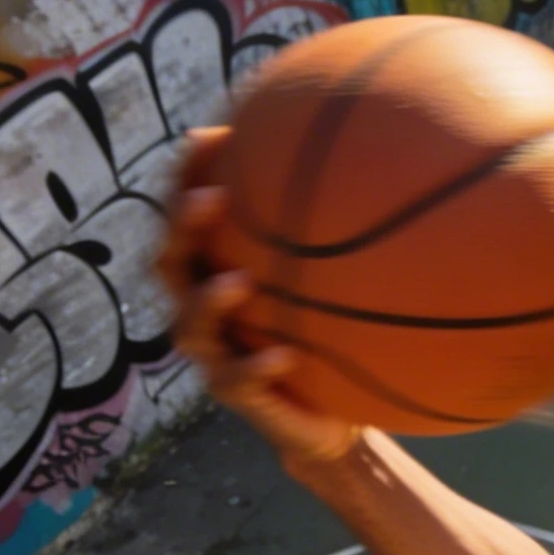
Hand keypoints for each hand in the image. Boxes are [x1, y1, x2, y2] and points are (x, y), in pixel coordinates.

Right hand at [159, 131, 362, 467]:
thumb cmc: (329, 335)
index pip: (189, 217)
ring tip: (236, 283)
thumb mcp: (335, 283)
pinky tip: (284, 356)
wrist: (330, 417)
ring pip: (191, 324)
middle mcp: (203, 307)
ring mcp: (214, 353)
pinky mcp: (237, 395)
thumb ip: (341, 232)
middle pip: (168, 261)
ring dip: (209, 301)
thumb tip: (384, 162)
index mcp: (215, 270)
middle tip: (211, 200)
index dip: (186, 178)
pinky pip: (238, 381)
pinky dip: (257, 366)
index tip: (209, 138)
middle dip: (181, 228)